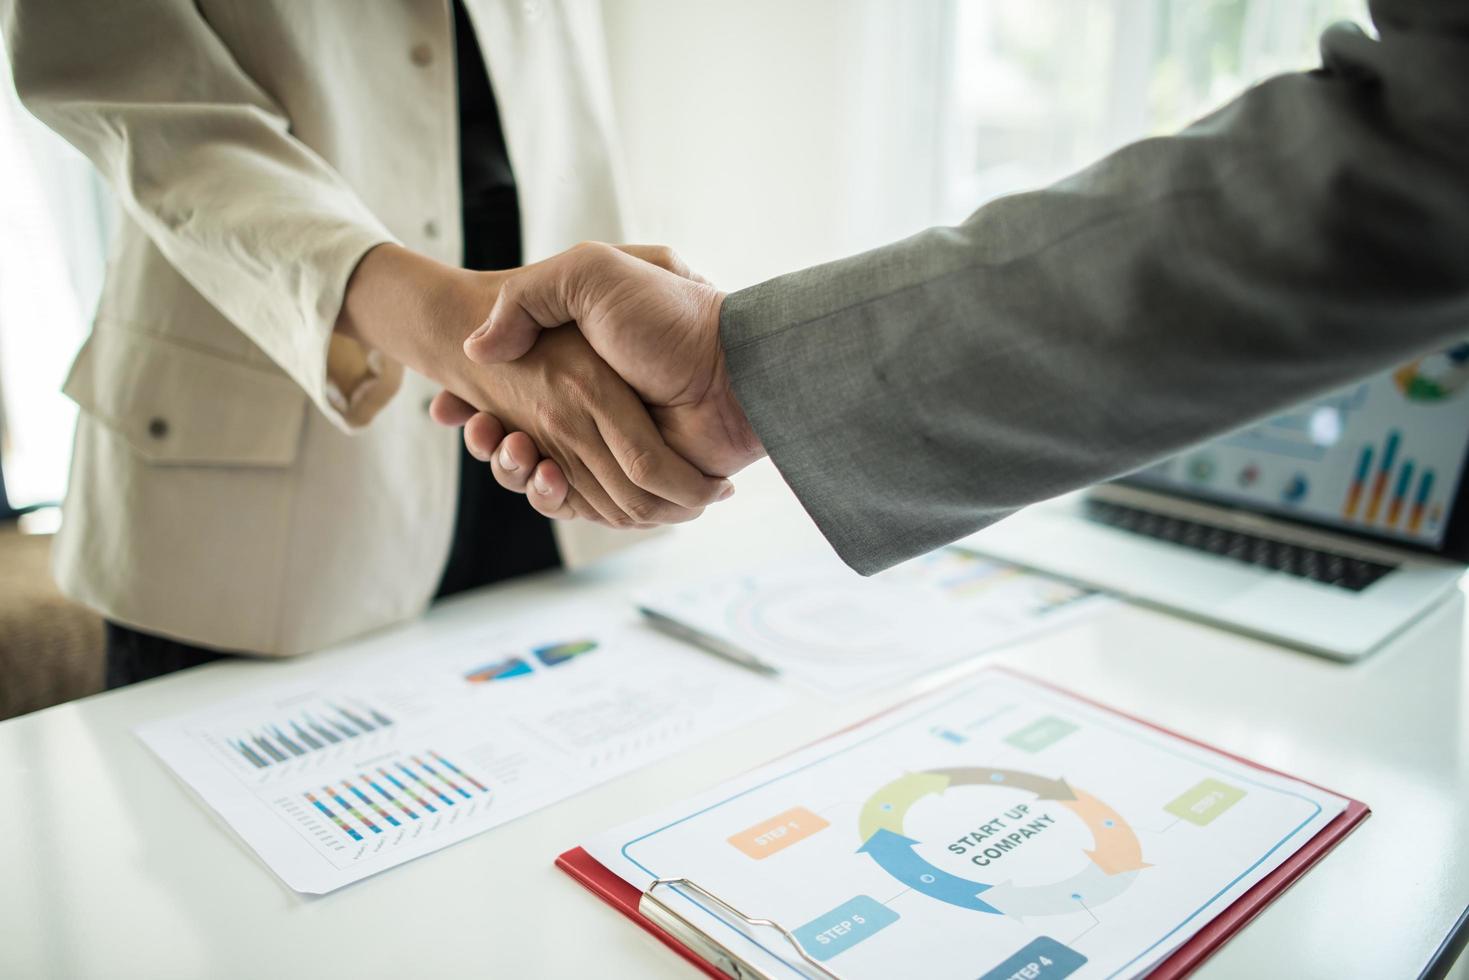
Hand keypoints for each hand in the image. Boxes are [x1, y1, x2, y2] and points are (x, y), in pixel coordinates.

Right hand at [431, 243, 765, 521]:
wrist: (735, 370)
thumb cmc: (670, 318)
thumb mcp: (593, 275)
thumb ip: (529, 297)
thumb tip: (477, 348)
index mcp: (575, 362)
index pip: (504, 391)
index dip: (468, 403)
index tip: (448, 408)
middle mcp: (589, 407)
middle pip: (514, 438)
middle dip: (487, 439)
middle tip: (477, 428)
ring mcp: (609, 448)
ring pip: (537, 475)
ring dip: (512, 468)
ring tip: (512, 449)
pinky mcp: (629, 487)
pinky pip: (577, 505)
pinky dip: (553, 498)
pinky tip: (544, 476)